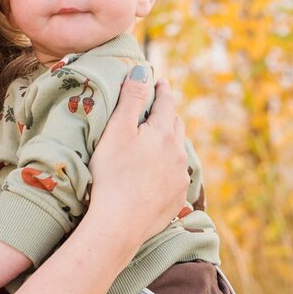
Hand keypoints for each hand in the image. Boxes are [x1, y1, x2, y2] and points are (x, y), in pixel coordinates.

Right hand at [85, 74, 190, 247]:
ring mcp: (179, 178)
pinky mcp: (176, 199)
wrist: (120, 223)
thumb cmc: (113, 173)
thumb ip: (131, 98)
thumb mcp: (117, 130)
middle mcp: (178, 153)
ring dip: (171, 143)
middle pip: (177, 126)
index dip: (161, 90)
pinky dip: (169, 169)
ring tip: (161, 142)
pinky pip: (176, 177)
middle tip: (160, 109)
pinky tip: (160, 174)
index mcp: (163, 132)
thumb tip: (143, 70)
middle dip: (169, 115)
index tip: (160, 82)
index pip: (166, 103)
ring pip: (178, 152)